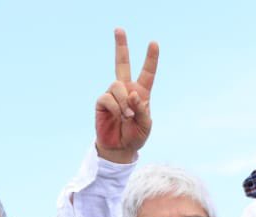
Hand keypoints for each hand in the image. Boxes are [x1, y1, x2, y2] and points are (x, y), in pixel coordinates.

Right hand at [95, 29, 157, 163]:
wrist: (120, 148)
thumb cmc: (136, 135)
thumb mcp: (146, 125)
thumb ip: (143, 109)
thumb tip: (132, 94)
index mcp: (141, 93)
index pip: (147, 73)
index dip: (151, 59)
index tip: (154, 43)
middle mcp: (126, 89)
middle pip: (121, 63)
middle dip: (120, 45)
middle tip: (119, 28)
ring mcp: (112, 94)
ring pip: (118, 85)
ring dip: (125, 102)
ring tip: (127, 116)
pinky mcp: (101, 101)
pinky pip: (108, 97)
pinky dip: (116, 107)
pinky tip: (118, 116)